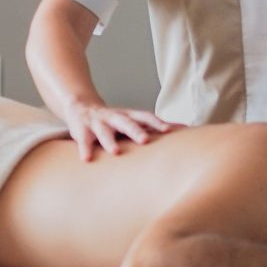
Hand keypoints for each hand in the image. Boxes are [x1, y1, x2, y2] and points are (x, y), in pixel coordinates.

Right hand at [60, 97, 178, 159]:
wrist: (80, 106)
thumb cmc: (113, 120)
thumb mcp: (132, 120)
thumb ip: (152, 126)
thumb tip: (185, 129)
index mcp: (128, 115)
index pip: (145, 117)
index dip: (157, 123)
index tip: (170, 131)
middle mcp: (114, 117)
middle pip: (126, 122)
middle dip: (135, 131)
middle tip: (145, 140)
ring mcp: (98, 123)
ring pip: (104, 131)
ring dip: (109, 140)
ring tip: (115, 151)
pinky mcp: (82, 130)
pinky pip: (83, 140)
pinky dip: (85, 148)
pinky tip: (87, 159)